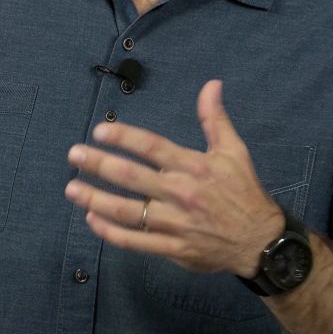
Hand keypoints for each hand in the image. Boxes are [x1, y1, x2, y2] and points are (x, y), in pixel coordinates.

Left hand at [61, 79, 282, 275]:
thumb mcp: (234, 151)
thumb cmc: (244, 193)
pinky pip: (135, 241)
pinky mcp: (172, 249)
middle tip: (74, 155)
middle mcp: (180, 194)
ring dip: (95, 199)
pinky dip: (111, 232)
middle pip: (131, 178)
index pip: (152, 147)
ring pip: (127, 211)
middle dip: (99, 165)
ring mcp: (174, 224)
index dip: (124, 138)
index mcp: (193, 167)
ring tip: (72, 188)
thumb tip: (211, 85)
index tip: (99, 132)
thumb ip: (214, 119)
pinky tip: (92, 219)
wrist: (260, 241)